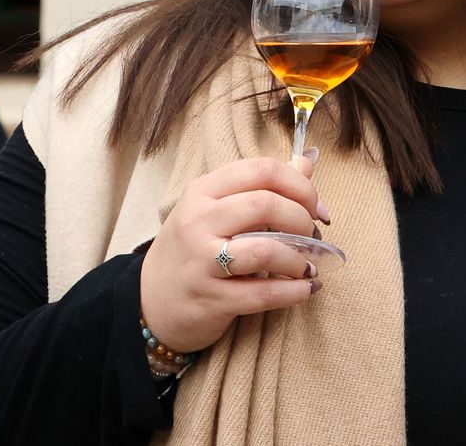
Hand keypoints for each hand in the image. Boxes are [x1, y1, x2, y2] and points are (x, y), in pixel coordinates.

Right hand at [138, 153, 328, 353]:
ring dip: (300, 258)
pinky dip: (295, 291)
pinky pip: (263, 294)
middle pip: (267, 204)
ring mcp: (202, 261)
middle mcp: (198, 221)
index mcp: (203, 191)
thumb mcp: (215, 209)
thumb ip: (261, 187)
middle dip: (302, 219)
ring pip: (267, 249)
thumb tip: (308, 162)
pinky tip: (307, 288)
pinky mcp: (211, 299)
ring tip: (308, 265)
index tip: (317, 207)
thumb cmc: (192, 250)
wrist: (149, 303)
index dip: (301, 185)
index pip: (262, 170)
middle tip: (312, 236)